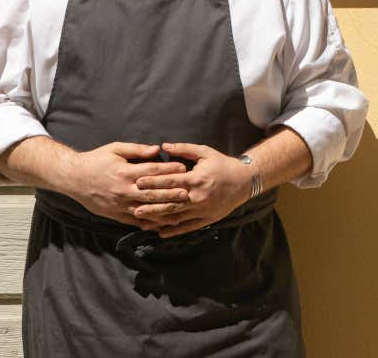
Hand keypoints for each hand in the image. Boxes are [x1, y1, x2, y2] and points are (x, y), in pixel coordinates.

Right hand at [65, 141, 190, 227]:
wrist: (74, 178)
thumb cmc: (96, 160)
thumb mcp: (115, 149)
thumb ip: (137, 149)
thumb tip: (157, 149)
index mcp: (125, 172)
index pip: (151, 171)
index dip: (168, 170)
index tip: (183, 169)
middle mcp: (123, 190)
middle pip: (152, 193)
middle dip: (171, 194)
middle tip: (187, 194)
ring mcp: (119, 204)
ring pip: (145, 210)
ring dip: (163, 212)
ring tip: (180, 212)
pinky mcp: (115, 214)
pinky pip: (134, 221)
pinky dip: (148, 223)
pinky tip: (160, 224)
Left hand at [132, 142, 251, 237]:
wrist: (244, 181)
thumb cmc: (222, 164)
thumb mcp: (204, 152)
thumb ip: (183, 149)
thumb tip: (163, 146)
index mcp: (196, 178)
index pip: (170, 181)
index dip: (153, 182)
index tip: (138, 183)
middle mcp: (198, 196)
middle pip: (170, 201)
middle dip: (151, 203)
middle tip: (133, 205)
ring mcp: (202, 209)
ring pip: (176, 216)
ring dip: (157, 219)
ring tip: (142, 221)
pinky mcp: (206, 219)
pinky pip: (187, 227)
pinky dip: (173, 230)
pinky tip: (160, 232)